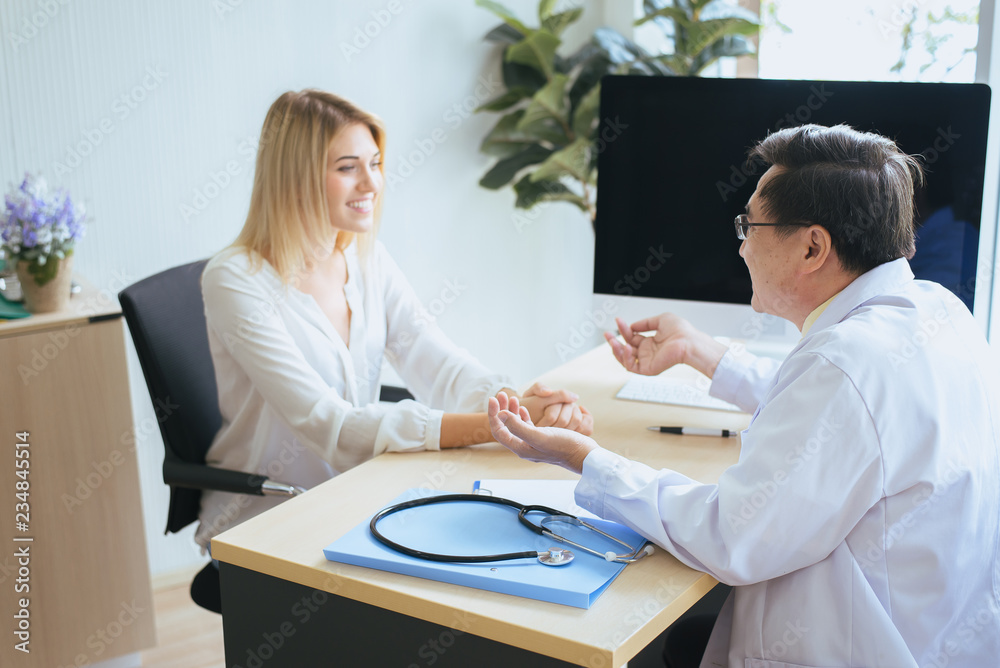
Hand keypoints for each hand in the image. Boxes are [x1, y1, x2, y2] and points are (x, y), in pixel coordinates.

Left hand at [488, 392, 598, 473]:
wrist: (584, 455)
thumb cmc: (564, 446)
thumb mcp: (539, 436)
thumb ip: (518, 426)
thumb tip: (500, 415)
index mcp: (521, 448)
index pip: (499, 431)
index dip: (493, 414)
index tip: (493, 399)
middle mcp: (525, 447)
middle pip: (506, 427)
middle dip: (501, 410)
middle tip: (500, 394)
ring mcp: (534, 443)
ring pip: (516, 426)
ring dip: (512, 411)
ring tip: (512, 398)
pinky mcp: (544, 439)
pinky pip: (528, 427)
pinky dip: (523, 416)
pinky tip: (524, 410)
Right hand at [605, 314, 725, 377]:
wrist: (688, 342)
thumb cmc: (681, 331)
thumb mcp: (660, 320)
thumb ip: (644, 323)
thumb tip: (632, 326)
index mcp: (651, 342)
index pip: (632, 337)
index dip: (624, 329)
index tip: (618, 320)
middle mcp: (648, 352)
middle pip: (626, 348)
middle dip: (614, 341)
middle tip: (607, 334)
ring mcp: (647, 361)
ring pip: (626, 359)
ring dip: (616, 350)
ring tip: (612, 341)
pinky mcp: (648, 369)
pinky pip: (632, 366)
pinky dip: (626, 358)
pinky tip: (626, 347)